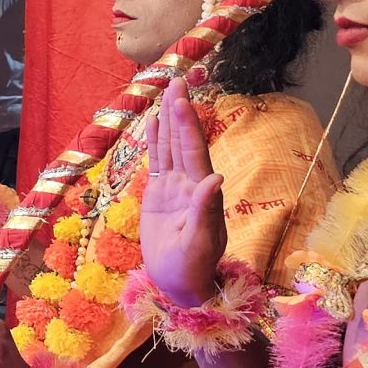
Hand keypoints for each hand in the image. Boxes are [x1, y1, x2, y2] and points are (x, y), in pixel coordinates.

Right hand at [139, 75, 226, 307]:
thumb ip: (205, 211)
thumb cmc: (192, 269)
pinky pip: (157, 163)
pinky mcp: (159, 196)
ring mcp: (174, 189)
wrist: (181, 285)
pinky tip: (152, 124)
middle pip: (183, 141)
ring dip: (168, 121)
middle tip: (177, 81)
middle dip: (180, 112)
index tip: (181, 99)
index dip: (187, 125)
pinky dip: (155, 142)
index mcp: (200, 193)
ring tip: (166, 92)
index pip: (193, 151)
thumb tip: (215, 179)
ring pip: (170, 148)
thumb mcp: (199, 243)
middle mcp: (189, 184)